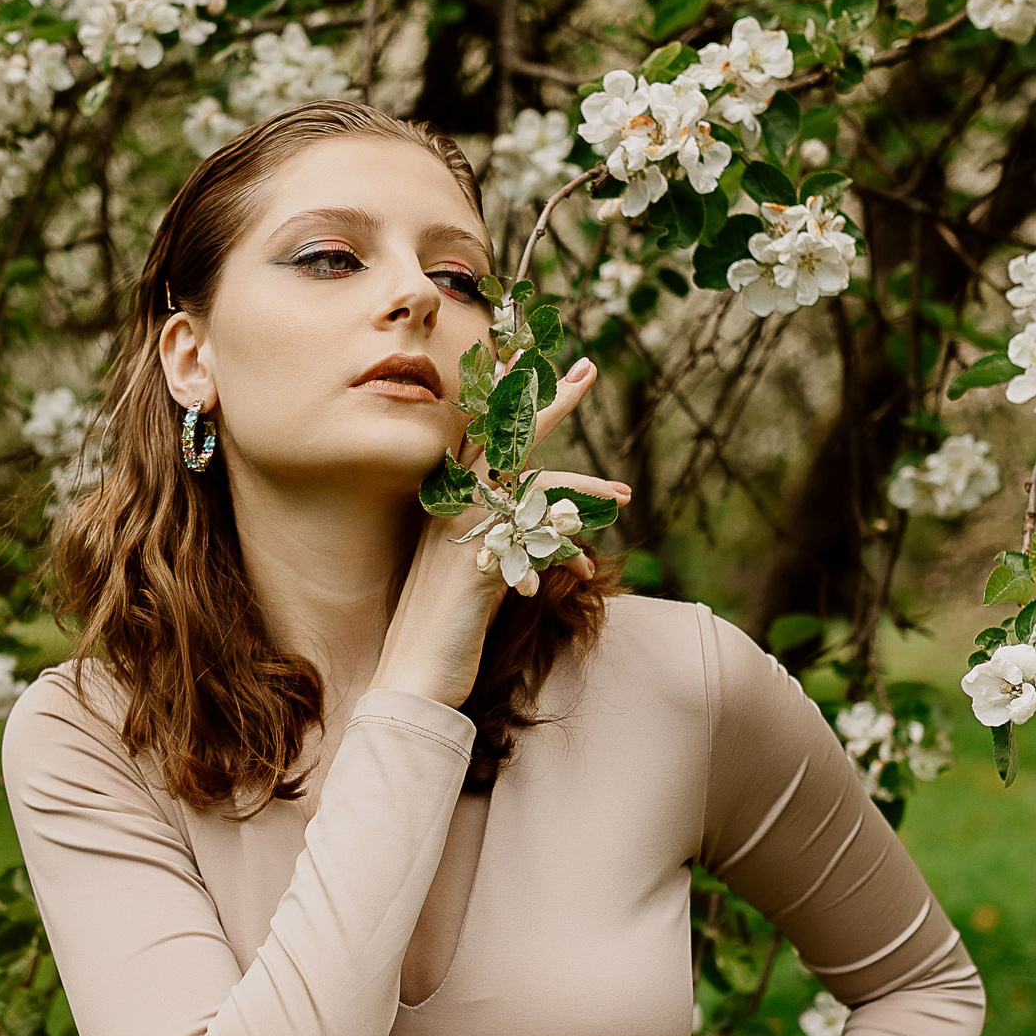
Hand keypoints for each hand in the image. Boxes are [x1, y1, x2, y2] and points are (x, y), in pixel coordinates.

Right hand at [369, 356, 624, 709]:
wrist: (411, 676)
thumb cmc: (443, 626)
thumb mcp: (474, 570)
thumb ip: (503, 542)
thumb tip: (549, 536)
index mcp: (445, 501)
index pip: (478, 433)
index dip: (502, 393)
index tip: (524, 359)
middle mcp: (452, 507)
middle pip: (506, 437)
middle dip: (550, 401)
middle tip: (588, 368)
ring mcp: (463, 534)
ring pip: (534, 487)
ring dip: (584, 489)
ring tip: (624, 494)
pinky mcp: (480, 567)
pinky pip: (539, 545)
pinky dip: (567, 554)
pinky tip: (584, 571)